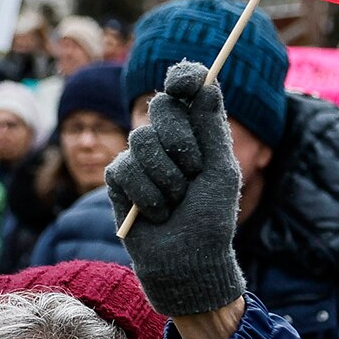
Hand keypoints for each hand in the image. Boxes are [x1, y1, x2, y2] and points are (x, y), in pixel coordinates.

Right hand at [105, 60, 244, 318]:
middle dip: (180, 141)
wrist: (189, 260)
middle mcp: (165, 139)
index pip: (185, 89)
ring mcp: (138, 157)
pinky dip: (148, 196)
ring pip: (140, 140)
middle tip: (194, 172)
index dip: (184, 78)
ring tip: (177, 202)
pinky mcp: (118, 178)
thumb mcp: (220, 172)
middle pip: (160, 107)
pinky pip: (125, 170)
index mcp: (195, 132)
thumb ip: (212, 128)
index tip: (186, 83)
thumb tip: (208, 83)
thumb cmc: (210, 219)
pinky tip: (158, 214)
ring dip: (167, 178)